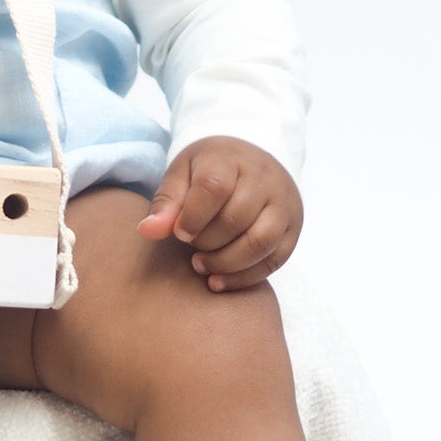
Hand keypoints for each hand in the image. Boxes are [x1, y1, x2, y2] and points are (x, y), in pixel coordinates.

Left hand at [137, 136, 302, 291]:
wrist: (250, 161)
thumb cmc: (209, 169)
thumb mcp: (182, 174)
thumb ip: (166, 202)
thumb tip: (148, 231)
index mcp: (231, 159)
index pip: (214, 187)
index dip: (193, 216)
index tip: (180, 233)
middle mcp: (265, 180)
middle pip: (237, 218)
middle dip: (207, 242)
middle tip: (191, 248)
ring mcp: (284, 205)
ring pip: (261, 242)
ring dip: (226, 263)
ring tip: (202, 266)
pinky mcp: (293, 229)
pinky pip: (274, 260)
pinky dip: (245, 277)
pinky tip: (219, 281)